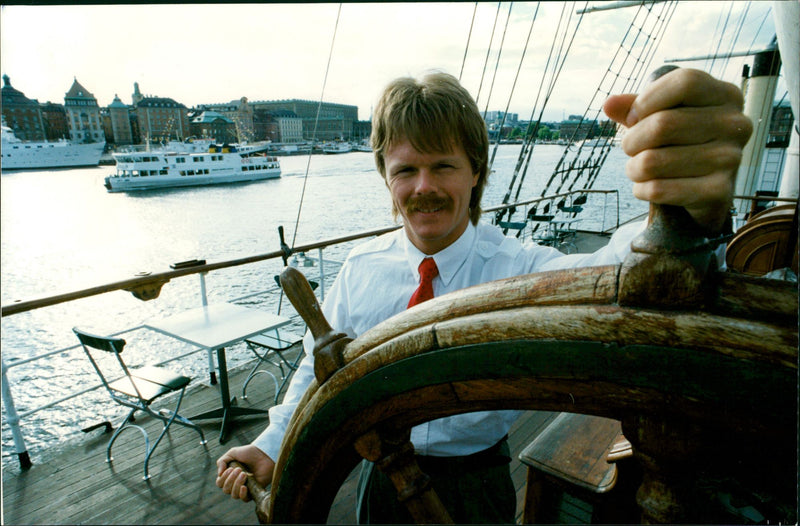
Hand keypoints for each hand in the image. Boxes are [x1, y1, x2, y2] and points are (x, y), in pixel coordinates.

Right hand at [216, 445, 275, 500]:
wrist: (264, 454)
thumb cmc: (249, 453)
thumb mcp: (232, 453)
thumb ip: (222, 461)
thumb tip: (219, 474)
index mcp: (229, 475)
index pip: (220, 483)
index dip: (223, 478)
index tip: (230, 469)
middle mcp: (235, 483)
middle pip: (226, 490)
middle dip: (230, 480)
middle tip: (239, 469)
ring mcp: (244, 487)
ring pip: (234, 495)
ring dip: (236, 484)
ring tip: (244, 474)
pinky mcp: (253, 491)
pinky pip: (244, 499)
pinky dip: (242, 494)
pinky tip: (244, 487)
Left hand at [603, 68, 751, 233]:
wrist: (708, 190)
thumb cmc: (683, 143)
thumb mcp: (663, 115)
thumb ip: (636, 106)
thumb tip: (609, 104)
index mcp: (726, 95)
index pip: (685, 82)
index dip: (648, 99)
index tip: (633, 117)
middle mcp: (735, 124)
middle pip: (663, 124)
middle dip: (631, 141)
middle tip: (630, 148)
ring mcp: (731, 158)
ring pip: (653, 161)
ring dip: (633, 169)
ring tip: (638, 169)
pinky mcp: (719, 191)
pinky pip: (658, 189)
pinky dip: (641, 190)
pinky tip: (646, 187)